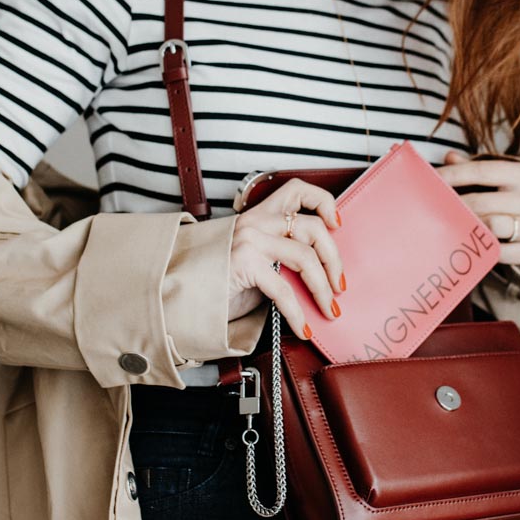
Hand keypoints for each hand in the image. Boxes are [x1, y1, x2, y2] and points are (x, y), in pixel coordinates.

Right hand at [228, 179, 345, 336]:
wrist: (179, 296)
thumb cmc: (216, 283)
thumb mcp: (254, 262)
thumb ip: (280, 258)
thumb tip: (318, 274)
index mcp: (258, 216)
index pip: (297, 190)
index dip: (324, 203)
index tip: (338, 225)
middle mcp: (255, 222)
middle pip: (313, 228)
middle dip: (334, 260)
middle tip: (340, 285)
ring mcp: (250, 240)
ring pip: (305, 257)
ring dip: (323, 289)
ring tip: (329, 310)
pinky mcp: (244, 263)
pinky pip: (284, 289)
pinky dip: (298, 313)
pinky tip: (303, 328)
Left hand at [436, 150, 519, 268]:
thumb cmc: (518, 201)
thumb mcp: (506, 180)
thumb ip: (477, 170)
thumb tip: (449, 157)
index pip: (482, 171)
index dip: (454, 175)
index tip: (431, 179)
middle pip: (481, 202)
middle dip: (453, 206)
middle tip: (431, 209)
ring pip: (491, 226)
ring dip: (465, 226)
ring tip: (446, 226)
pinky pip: (499, 252)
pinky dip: (480, 249)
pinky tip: (466, 244)